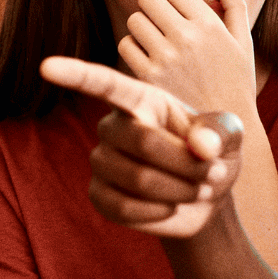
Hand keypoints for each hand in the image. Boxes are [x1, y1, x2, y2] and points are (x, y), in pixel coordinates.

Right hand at [40, 57, 242, 237]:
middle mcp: (112, 126)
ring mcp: (101, 161)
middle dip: (187, 163)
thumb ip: (221, 131)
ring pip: (138, 179)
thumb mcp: (230, 136)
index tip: (46, 66)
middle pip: (141, 140)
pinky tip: (171, 206)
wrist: (207, 198)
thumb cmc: (215, 154)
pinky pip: (123, 208)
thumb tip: (202, 145)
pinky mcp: (99, 195)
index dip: (75, 75)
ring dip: (180, 190)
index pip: (103, 84)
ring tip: (198, 189)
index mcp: (140, 100)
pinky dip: (158, 212)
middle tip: (213, 174)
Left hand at [121, 0, 257, 115]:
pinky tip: (146, 58)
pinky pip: (125, 45)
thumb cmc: (235, 83)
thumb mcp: (244, 45)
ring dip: (141, 27)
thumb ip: (236, 9)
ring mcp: (165, 57)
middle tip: (160, 22)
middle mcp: (186, 37)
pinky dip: (132, 48)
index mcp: (209, 23)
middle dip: (152, 7)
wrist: (221, 129)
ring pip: (134, 19)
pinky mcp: (148, 77)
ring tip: (154, 41)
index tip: (171, 6)